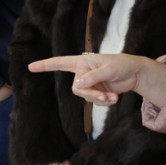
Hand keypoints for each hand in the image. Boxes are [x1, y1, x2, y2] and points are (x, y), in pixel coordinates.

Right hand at [28, 53, 165, 106]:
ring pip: (85, 97)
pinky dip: (104, 102)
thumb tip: (77, 85)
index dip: (45, 65)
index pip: (60, 63)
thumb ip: (92, 77)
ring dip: (99, 100)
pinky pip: (94, 102)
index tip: (31, 67)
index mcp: (82, 62)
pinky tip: (114, 98)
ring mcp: (90, 83)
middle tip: (105, 96)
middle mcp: (83, 73)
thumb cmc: (121, 65)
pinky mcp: (97, 92)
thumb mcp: (108, 69)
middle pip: (76, 88)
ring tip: (113, 98)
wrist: (135, 74)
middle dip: (90, 94)